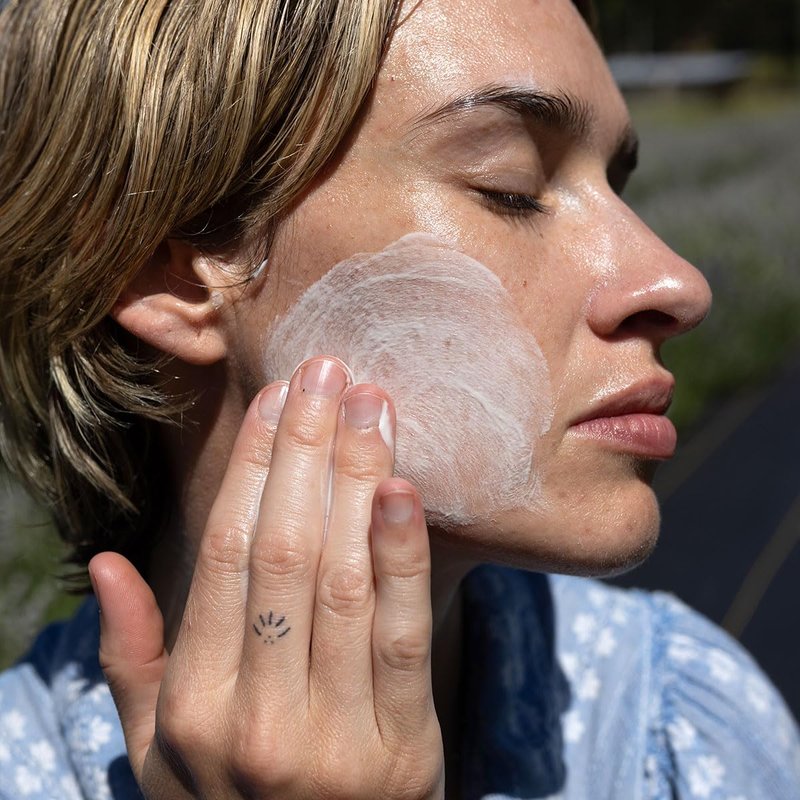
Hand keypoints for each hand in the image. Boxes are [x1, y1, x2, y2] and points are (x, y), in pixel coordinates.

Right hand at [89, 356, 443, 798]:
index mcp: (192, 703)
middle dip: (306, 449)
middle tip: (327, 371)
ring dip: (358, 479)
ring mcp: (333, 734)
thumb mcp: (159, 749)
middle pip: (284, 550)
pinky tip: (403, 488)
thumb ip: (134, 658)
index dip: (252, 466)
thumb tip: (105, 564)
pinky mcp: (405, 747)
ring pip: (343, 580)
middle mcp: (256, 715)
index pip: (225, 555)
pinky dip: (403, 558)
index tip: (278, 399)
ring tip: (371, 403)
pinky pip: (404, 636)